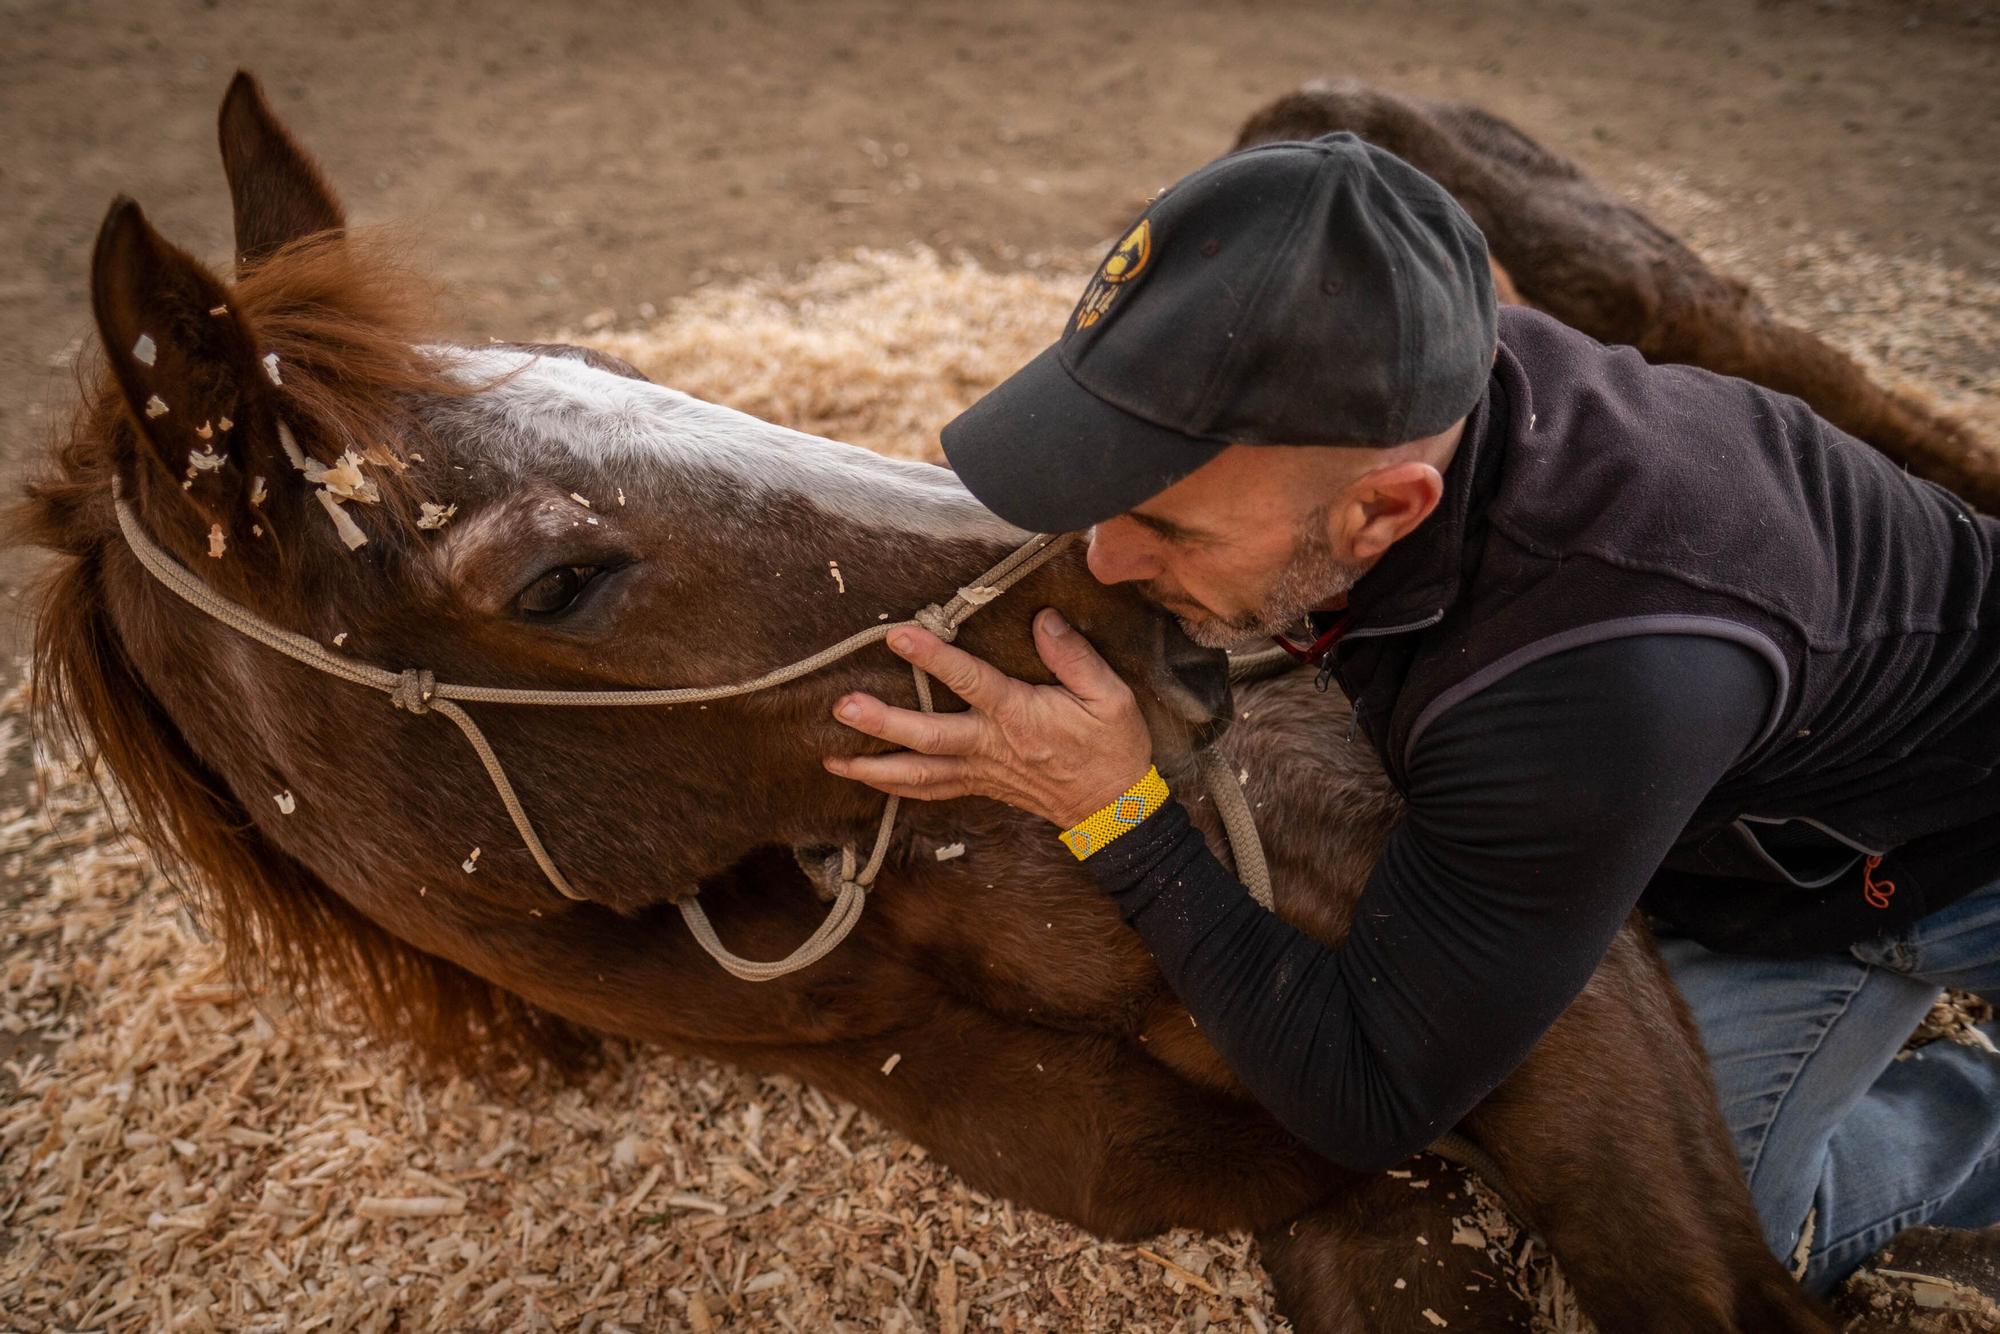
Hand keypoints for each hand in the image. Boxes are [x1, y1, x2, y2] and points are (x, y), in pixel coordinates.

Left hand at [824, 607, 1154, 828]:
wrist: (1114, 809)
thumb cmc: (1113, 748)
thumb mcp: (1110, 696)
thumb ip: (1073, 656)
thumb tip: (1042, 619)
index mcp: (1020, 716)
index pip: (970, 681)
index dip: (933, 657)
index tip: (899, 635)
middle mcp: (991, 746)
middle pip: (927, 736)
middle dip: (882, 723)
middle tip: (842, 708)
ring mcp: (981, 772)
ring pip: (919, 774)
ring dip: (873, 768)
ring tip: (831, 761)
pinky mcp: (979, 786)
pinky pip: (930, 790)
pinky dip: (895, 787)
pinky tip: (867, 780)